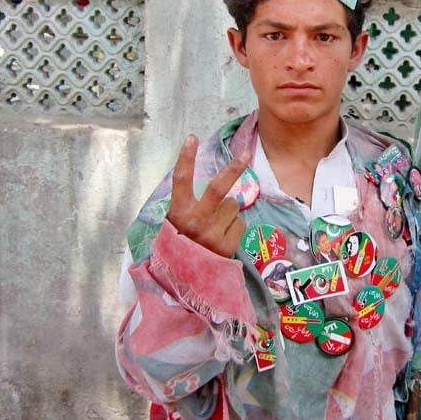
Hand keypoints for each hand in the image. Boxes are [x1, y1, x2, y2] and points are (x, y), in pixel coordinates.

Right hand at [167, 135, 249, 257]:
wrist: (184, 281)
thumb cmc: (180, 246)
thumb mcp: (174, 224)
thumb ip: (188, 205)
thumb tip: (216, 188)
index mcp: (178, 212)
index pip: (181, 180)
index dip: (186, 158)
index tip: (192, 138)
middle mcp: (195, 220)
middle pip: (218, 187)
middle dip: (233, 168)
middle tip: (246, 153)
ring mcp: (212, 234)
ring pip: (233, 206)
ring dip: (229, 212)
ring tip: (217, 227)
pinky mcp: (227, 246)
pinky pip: (240, 224)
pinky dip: (235, 228)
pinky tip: (223, 238)